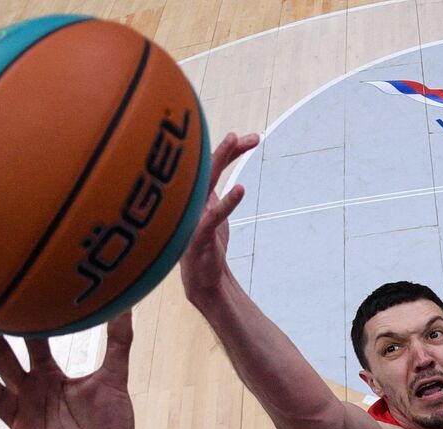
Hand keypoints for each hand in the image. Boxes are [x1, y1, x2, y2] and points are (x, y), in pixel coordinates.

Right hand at [0, 316, 135, 428]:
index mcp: (48, 377)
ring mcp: (26, 423)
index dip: (23, 326)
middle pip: (6, 366)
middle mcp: (31, 396)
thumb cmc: (110, 423)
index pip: (32, 346)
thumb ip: (118, 346)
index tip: (12, 299)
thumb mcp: (114, 381)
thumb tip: (125, 308)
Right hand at [180, 132, 259, 304]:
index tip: (252, 138)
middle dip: (226, 148)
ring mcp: (193, 215)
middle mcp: (190, 200)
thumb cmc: (207, 244)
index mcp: (194, 194)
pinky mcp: (200, 235)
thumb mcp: (214, 214)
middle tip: (246, 135)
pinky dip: (228, 202)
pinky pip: (215, 215)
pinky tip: (241, 189)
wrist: (203, 280)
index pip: (210, 165)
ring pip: (206, 181)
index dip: (230, 150)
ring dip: (219, 158)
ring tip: (234, 140)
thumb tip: (231, 181)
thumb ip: (216, 196)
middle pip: (206, 166)